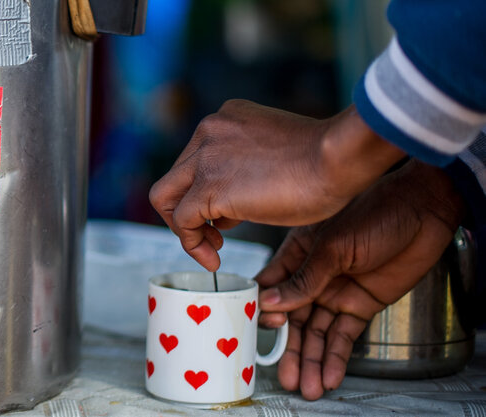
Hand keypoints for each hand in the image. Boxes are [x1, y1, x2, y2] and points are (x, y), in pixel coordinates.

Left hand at [149, 99, 403, 270]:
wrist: (338, 157)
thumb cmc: (324, 162)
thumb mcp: (274, 157)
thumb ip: (246, 171)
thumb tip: (229, 207)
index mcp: (225, 120)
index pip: (195, 160)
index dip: (204, 192)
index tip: (223, 216)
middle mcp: (208, 131)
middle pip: (174, 178)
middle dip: (188, 211)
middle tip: (213, 234)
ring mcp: (205, 157)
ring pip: (164, 198)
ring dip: (184, 229)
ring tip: (213, 248)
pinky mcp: (209, 186)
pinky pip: (182, 221)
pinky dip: (192, 245)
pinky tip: (214, 259)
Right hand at [255, 160, 464, 399]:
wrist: (422, 213)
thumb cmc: (373, 212)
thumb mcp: (332, 246)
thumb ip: (303, 280)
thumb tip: (270, 304)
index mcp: (296, 255)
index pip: (270, 288)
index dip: (263, 312)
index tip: (256, 334)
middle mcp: (312, 277)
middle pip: (293, 320)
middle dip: (290, 349)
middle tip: (286, 377)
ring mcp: (336, 293)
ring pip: (316, 333)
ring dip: (311, 359)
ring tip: (307, 387)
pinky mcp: (361, 306)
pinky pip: (344, 335)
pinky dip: (336, 356)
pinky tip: (330, 375)